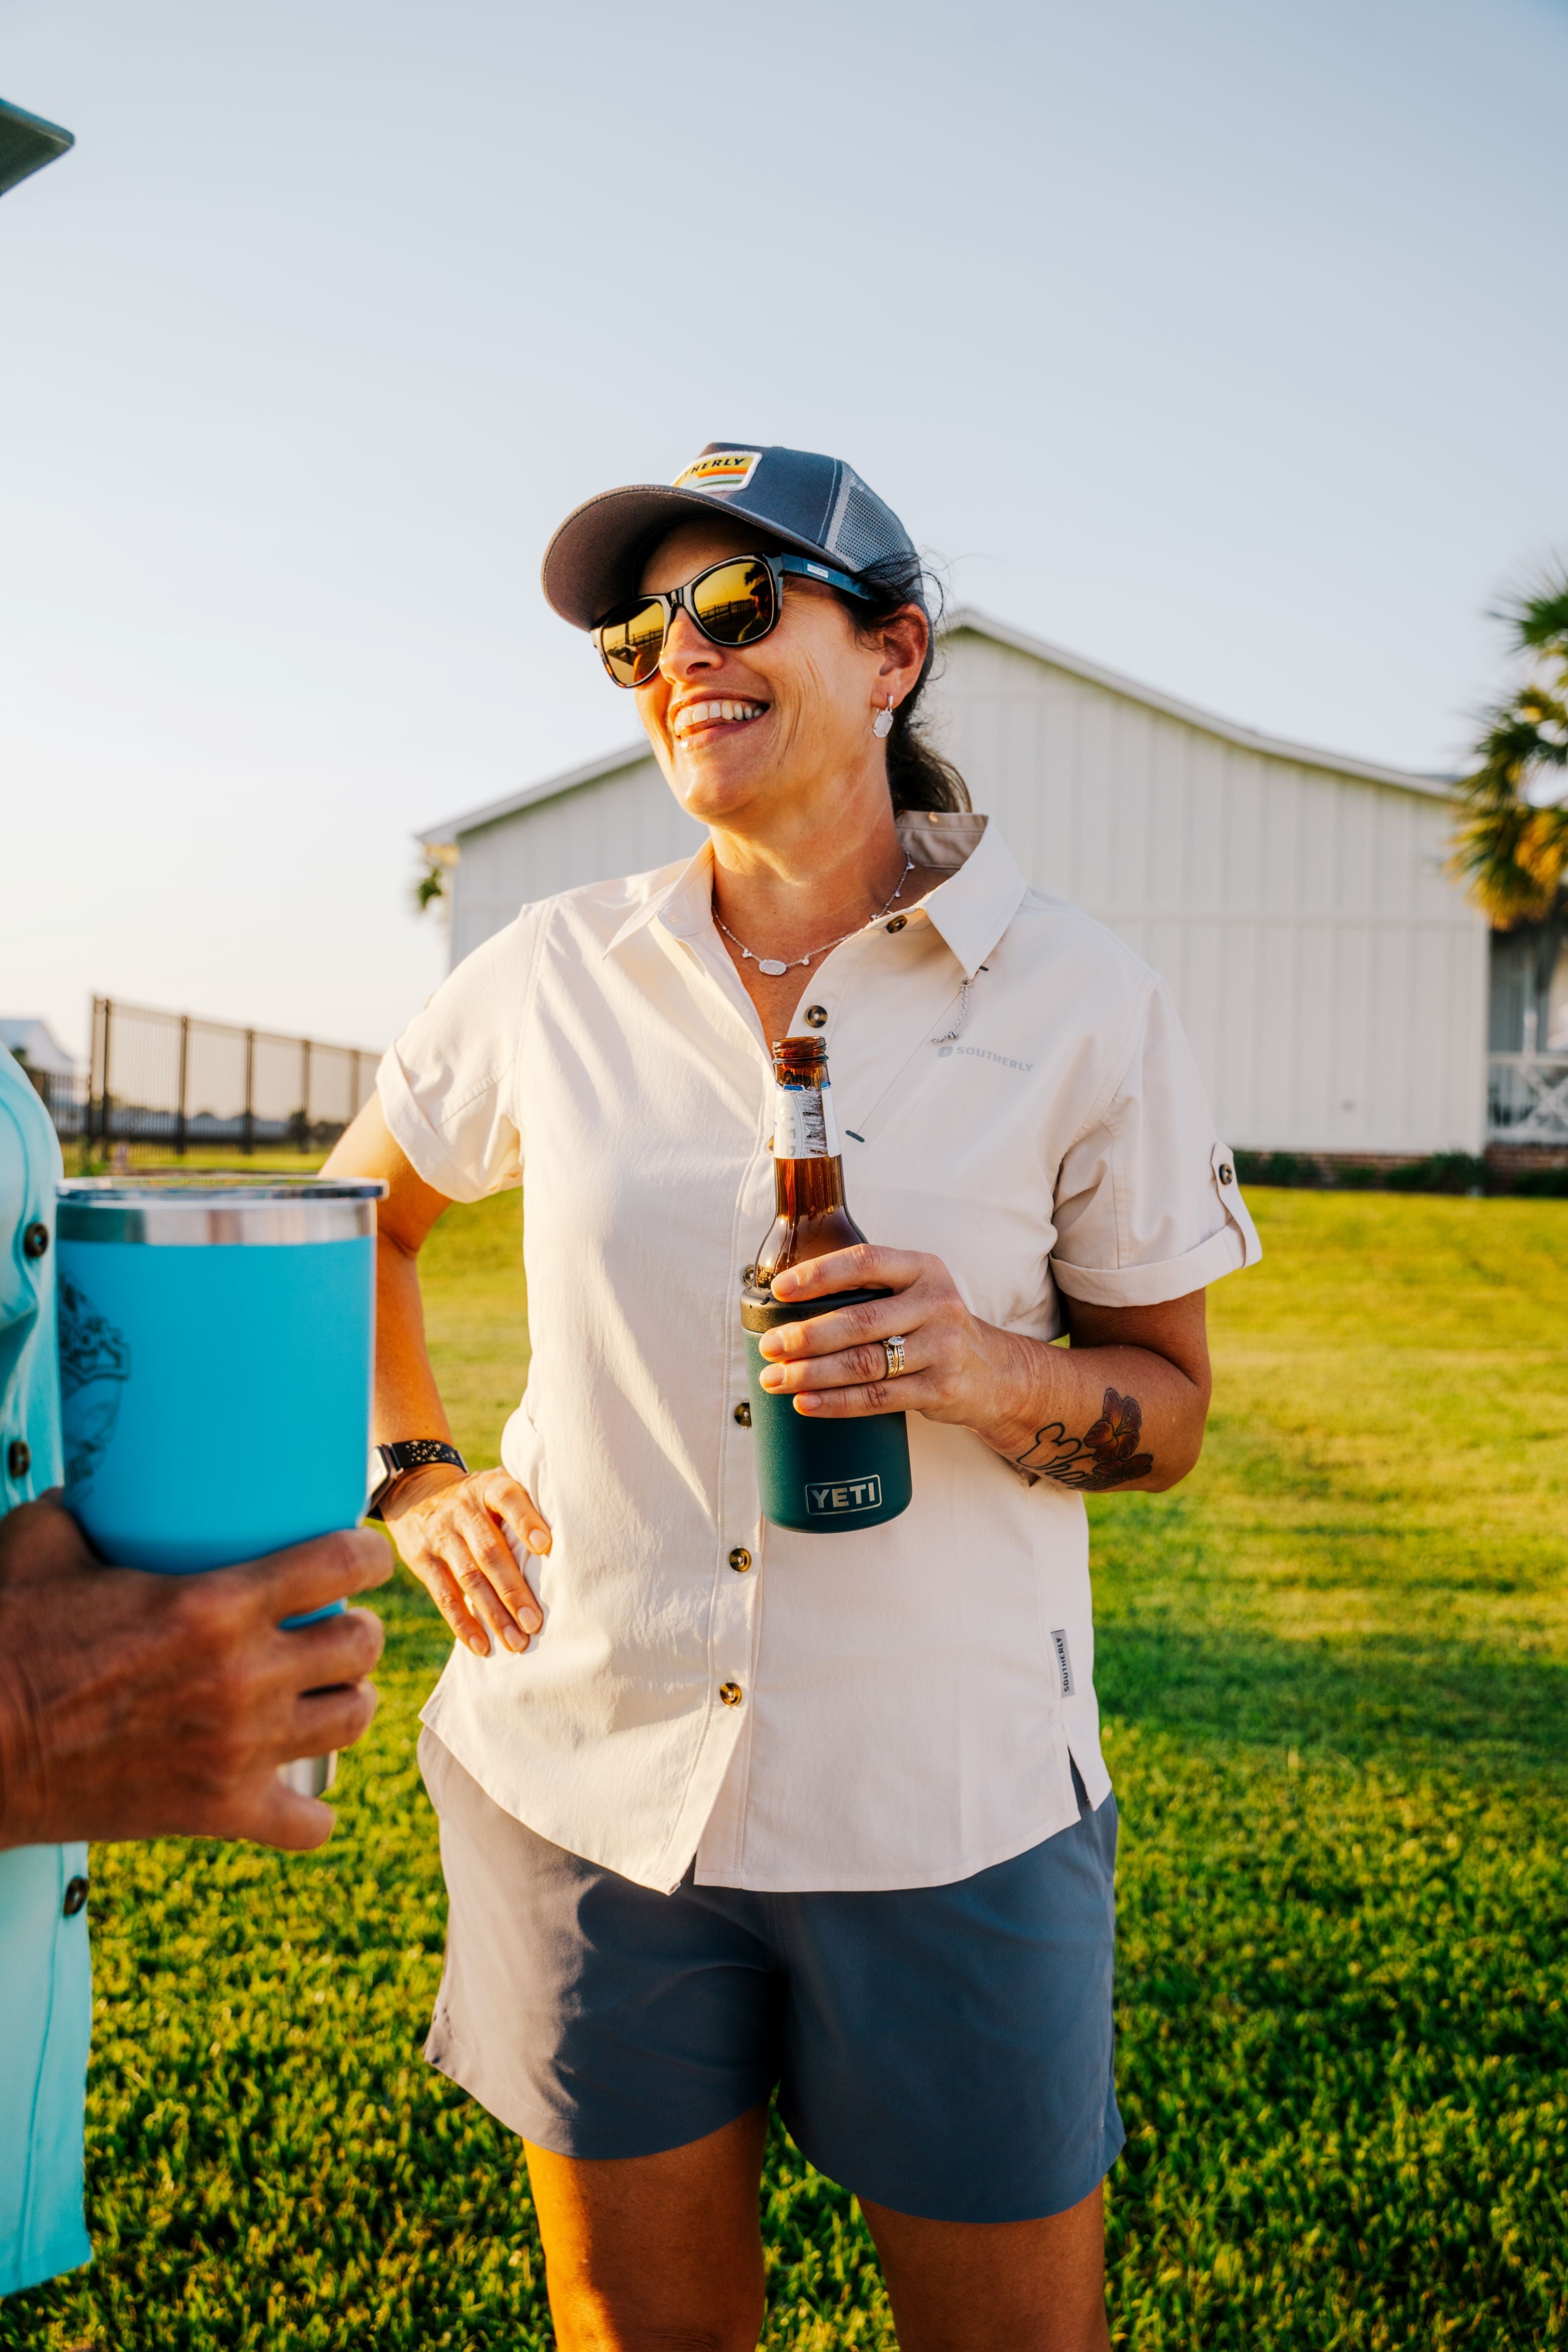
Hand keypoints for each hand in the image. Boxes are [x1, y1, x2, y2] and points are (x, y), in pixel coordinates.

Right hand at [0, 1495, 389, 1852]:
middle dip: (359, 1631)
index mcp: (213, 1606)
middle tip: (338, 1628)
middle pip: (360, 1646)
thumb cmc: (3, 1637)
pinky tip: (298, 1787)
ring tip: (329, 1692)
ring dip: (347, 1700)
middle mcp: (242, 1677)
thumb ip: (84, 1508)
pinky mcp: (216, 1811)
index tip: (364, 1557)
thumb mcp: (41, 1543)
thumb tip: (96, 1484)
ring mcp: (235, 1750)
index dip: (367, 1556)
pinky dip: (311, 1812)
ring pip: (350, 1720)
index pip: (339, 1565)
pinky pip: (307, 1824)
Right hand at [381, 1464, 549, 1660]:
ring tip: (516, 1642)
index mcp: (489, 1488)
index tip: (546, 1547)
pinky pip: (444, 1596)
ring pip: (469, 1578)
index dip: (527, 1521)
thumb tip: (573, 1535)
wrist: (416, 1491)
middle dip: (513, 1590)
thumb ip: (526, 1503)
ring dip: (494, 1614)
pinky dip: (463, 1624)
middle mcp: (464, 1510)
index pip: (509, 1500)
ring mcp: (441, 1536)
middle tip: (535, 1623)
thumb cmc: (478, 1497)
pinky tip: (482, 1646)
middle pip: (489, 1552)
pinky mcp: (423, 1560)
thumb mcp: (496, 1484)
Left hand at [761, 1242, 1029, 1441]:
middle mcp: (937, 1304)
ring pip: (865, 1364)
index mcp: (923, 1269)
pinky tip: (806, 1403)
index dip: (820, 1275)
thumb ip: (868, 1290)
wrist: (993, 1373)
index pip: (866, 1262)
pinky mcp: (940, 1389)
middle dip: (806, 1336)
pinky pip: (878, 1398)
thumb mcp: (914, 1293)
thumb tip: (786, 1303)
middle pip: (860, 1321)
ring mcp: (942, 1349)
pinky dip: (836, 1403)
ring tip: (776, 1379)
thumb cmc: (932, 1328)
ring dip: (813, 1374)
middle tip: (769, 1347)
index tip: (780, 1291)